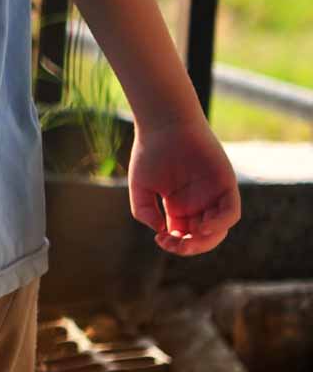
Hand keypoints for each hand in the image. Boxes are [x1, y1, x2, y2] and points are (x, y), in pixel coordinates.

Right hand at [127, 117, 240, 255]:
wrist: (165, 124)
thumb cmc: (150, 151)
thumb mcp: (140, 185)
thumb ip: (144, 210)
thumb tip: (160, 230)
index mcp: (178, 206)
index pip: (182, 236)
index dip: (174, 244)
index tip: (160, 239)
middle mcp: (198, 204)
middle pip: (202, 237)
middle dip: (190, 247)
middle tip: (174, 244)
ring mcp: (213, 195)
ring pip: (218, 230)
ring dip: (206, 241)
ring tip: (188, 240)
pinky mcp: (226, 185)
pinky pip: (230, 213)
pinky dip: (220, 224)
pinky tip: (203, 227)